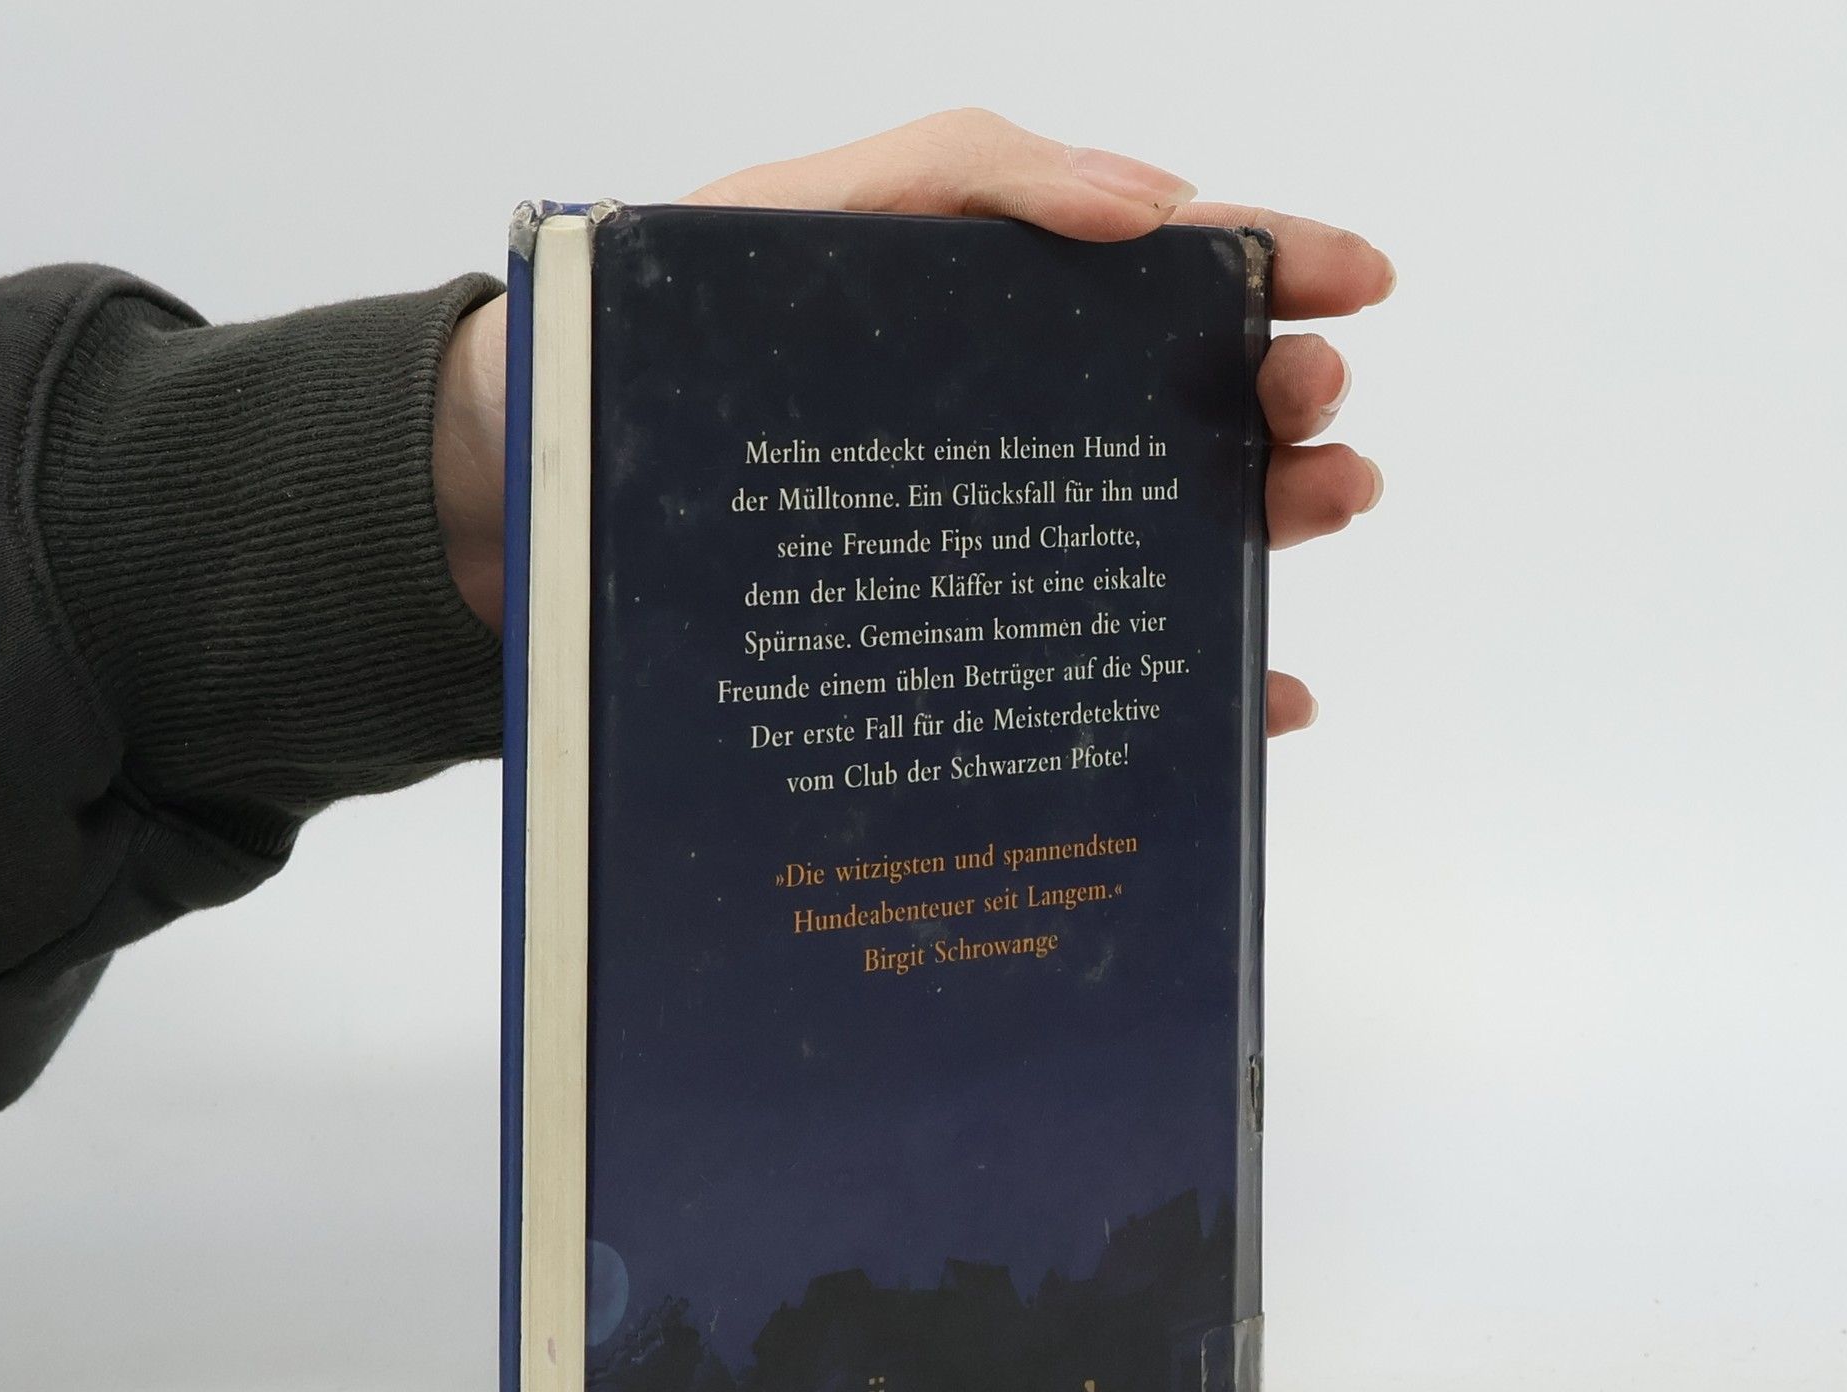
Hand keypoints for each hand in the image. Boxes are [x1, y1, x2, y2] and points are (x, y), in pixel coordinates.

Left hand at [435, 110, 1394, 736]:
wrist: (548, 492)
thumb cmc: (665, 343)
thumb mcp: (799, 213)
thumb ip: (968, 176)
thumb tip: (1152, 206)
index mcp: (992, 308)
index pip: (1164, 270)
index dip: (1278, 261)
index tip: (1358, 281)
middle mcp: (1011, 426)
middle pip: (1189, 407)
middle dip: (1281, 400)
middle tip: (1313, 418)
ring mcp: (992, 539)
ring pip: (1168, 529)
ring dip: (1270, 519)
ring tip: (1317, 507)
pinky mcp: (958, 643)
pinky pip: (1096, 666)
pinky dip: (1199, 683)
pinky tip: (1266, 700)